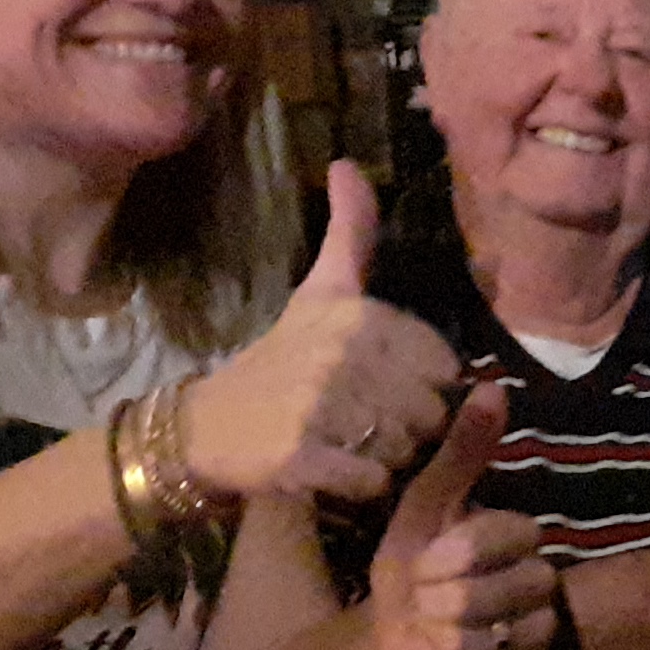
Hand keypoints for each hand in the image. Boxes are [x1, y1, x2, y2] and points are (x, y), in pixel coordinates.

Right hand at [182, 161, 469, 505]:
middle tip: (360, 423)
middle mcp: (341, 354)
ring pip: (406, 449)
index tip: (381, 387)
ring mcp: (319, 406)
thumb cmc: (278, 360)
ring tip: (344, 444)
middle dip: (407, 427)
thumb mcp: (319, 291)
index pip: (444, 367)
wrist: (205, 427)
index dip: (422, 386)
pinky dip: (359, 486)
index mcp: (357, 314)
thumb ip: (349, 234)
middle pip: (431, 412)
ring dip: (385, 458)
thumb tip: (347, 163)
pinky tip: (330, 470)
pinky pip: (374, 483)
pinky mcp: (301, 456)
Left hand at [369, 382, 560, 649]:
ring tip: (435, 632)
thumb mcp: (424, 505)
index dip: (449, 557)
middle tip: (423, 603)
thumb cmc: (411, 562)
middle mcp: (542, 583)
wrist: (395, 633)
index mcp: (521, 537)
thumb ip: (460, 452)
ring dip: (448, 640)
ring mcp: (539, 634)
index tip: (421, 564)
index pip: (499, 538)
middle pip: (499, 594)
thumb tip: (491, 385)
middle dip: (442, 602)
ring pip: (496, 639)